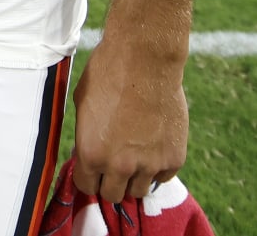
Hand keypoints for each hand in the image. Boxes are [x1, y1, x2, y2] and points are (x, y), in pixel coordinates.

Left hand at [71, 36, 188, 202]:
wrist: (144, 60)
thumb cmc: (107, 76)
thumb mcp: (83, 107)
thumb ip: (86, 138)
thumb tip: (89, 154)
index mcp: (91, 154)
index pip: (87, 187)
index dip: (90, 177)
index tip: (94, 169)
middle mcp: (119, 166)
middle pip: (113, 195)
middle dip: (111, 182)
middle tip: (115, 164)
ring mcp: (149, 164)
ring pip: (139, 191)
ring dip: (134, 178)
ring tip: (135, 154)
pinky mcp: (174, 158)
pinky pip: (162, 177)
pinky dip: (158, 167)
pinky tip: (153, 146)